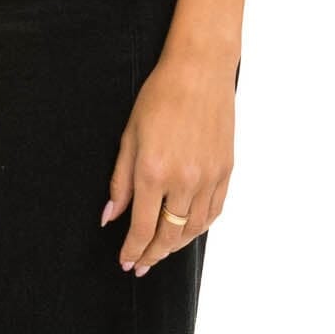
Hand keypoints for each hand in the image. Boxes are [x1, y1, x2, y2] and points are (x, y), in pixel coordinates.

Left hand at [101, 44, 235, 274]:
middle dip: (152, 254)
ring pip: (192, 229)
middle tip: (141, 264)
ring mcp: (208, 178)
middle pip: (168, 235)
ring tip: (162, 249)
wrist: (199, 70)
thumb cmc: (160, 96)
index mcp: (153, 171)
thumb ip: (119, 181)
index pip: (142, 228)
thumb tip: (109, 217)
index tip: (126, 261)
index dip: (132, 250)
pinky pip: (213, 212)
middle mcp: (183, 180)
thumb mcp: (129, 135)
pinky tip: (188, 229)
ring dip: (176, 245)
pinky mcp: (225, 171)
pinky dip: (199, 227)